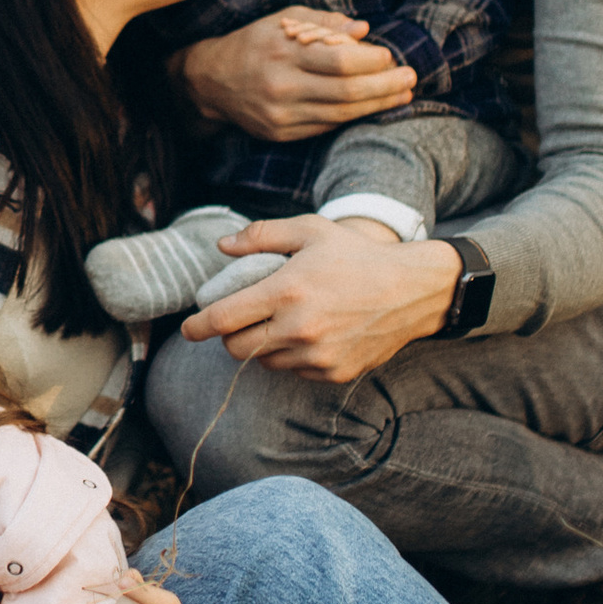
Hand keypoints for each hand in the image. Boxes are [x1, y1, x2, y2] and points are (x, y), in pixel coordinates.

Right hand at [176, 12, 418, 145]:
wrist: (211, 81)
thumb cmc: (254, 42)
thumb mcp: (284, 20)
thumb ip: (324, 23)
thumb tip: (362, 29)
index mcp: (283, 53)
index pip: (338, 61)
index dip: (370, 61)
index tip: (390, 55)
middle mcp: (282, 86)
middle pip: (345, 92)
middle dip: (384, 86)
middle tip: (410, 78)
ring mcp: (281, 114)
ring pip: (340, 113)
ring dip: (377, 105)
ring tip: (401, 95)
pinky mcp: (281, 133)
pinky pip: (326, 125)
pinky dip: (353, 116)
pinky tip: (372, 107)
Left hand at [178, 219, 462, 382]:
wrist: (413, 289)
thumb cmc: (358, 255)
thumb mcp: (311, 230)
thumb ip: (262, 235)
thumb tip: (223, 247)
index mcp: (286, 291)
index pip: (223, 319)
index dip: (198, 326)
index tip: (189, 328)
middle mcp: (298, 328)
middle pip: (237, 348)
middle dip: (230, 335)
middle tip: (239, 320)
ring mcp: (317, 356)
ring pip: (265, 362)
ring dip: (262, 346)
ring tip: (279, 322)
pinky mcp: (333, 373)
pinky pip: (294, 371)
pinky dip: (291, 357)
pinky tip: (307, 335)